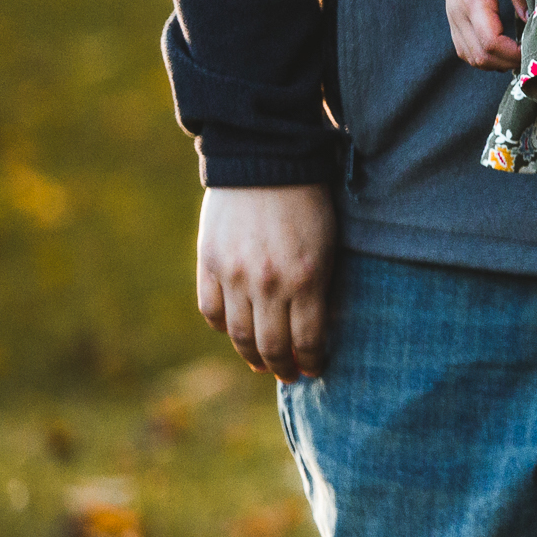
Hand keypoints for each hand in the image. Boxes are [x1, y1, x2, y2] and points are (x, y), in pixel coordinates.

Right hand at [196, 185, 336, 380]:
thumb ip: (319, 286)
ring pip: (238, 334)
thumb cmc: (309, 200)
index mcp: (306, 278)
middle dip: (282, 368)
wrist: (265, 159)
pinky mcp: (209, 262)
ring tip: (261, 363)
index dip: (311, 361)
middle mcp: (268, 283)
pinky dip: (222, 326)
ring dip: (251, 354)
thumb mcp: (328, 245)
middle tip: (289, 376)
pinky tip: (234, 331)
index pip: (307, 340)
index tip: (314, 369)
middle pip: (271, 346)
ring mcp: (234, 274)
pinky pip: (211, 309)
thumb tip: (314, 327)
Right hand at [445, 0, 527, 70]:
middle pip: (481, 56)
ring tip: (520, 55)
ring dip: (498, 63)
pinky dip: (487, 59)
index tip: (534, 50)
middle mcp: (459, 17)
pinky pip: (467, 54)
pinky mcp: (454, 27)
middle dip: (509, 62)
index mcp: (473, 1)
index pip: (491, 41)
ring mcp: (454, 24)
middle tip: (532, 56)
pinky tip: (504, 52)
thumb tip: (530, 19)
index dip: (513, 53)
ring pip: (473, 59)